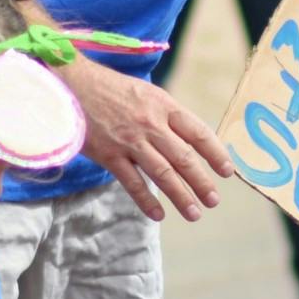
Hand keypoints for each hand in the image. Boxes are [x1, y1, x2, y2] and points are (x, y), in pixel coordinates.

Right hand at [57, 58, 234, 222]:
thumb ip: (165, 115)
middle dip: (202, 182)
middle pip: (184, 158)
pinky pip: (133, 183)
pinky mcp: (109, 155)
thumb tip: (187, 139)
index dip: (216, 153)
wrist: (71, 83)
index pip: (198, 132)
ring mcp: (130, 141)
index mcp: (164, 105)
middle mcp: (151, 124)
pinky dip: (147, 201)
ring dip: (181, 196)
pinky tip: (159, 214)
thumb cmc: (109, 88)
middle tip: (214, 200)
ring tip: (194, 213)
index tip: (227, 171)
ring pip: (163, 174)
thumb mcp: (145, 93)